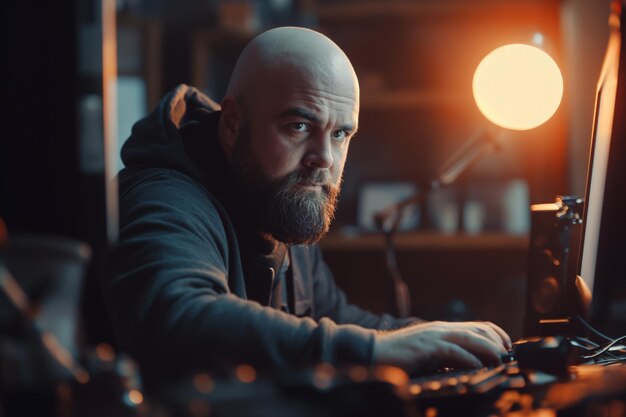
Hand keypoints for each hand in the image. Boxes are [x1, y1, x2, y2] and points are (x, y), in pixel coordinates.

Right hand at [373, 321, 511, 374]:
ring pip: (471, 338)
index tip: (507, 348)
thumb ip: (447, 354)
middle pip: (479, 329)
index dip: (497, 335)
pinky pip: (454, 351)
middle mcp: (441, 328)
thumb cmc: (400, 356)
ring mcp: (434, 336)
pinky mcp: (427, 347)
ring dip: (489, 350)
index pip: (478, 325)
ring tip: (499, 362)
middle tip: (507, 357)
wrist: (373, 351)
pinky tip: (477, 368)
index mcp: (443, 329)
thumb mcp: (429, 353)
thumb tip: (470, 365)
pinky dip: (469, 359)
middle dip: (498, 342)